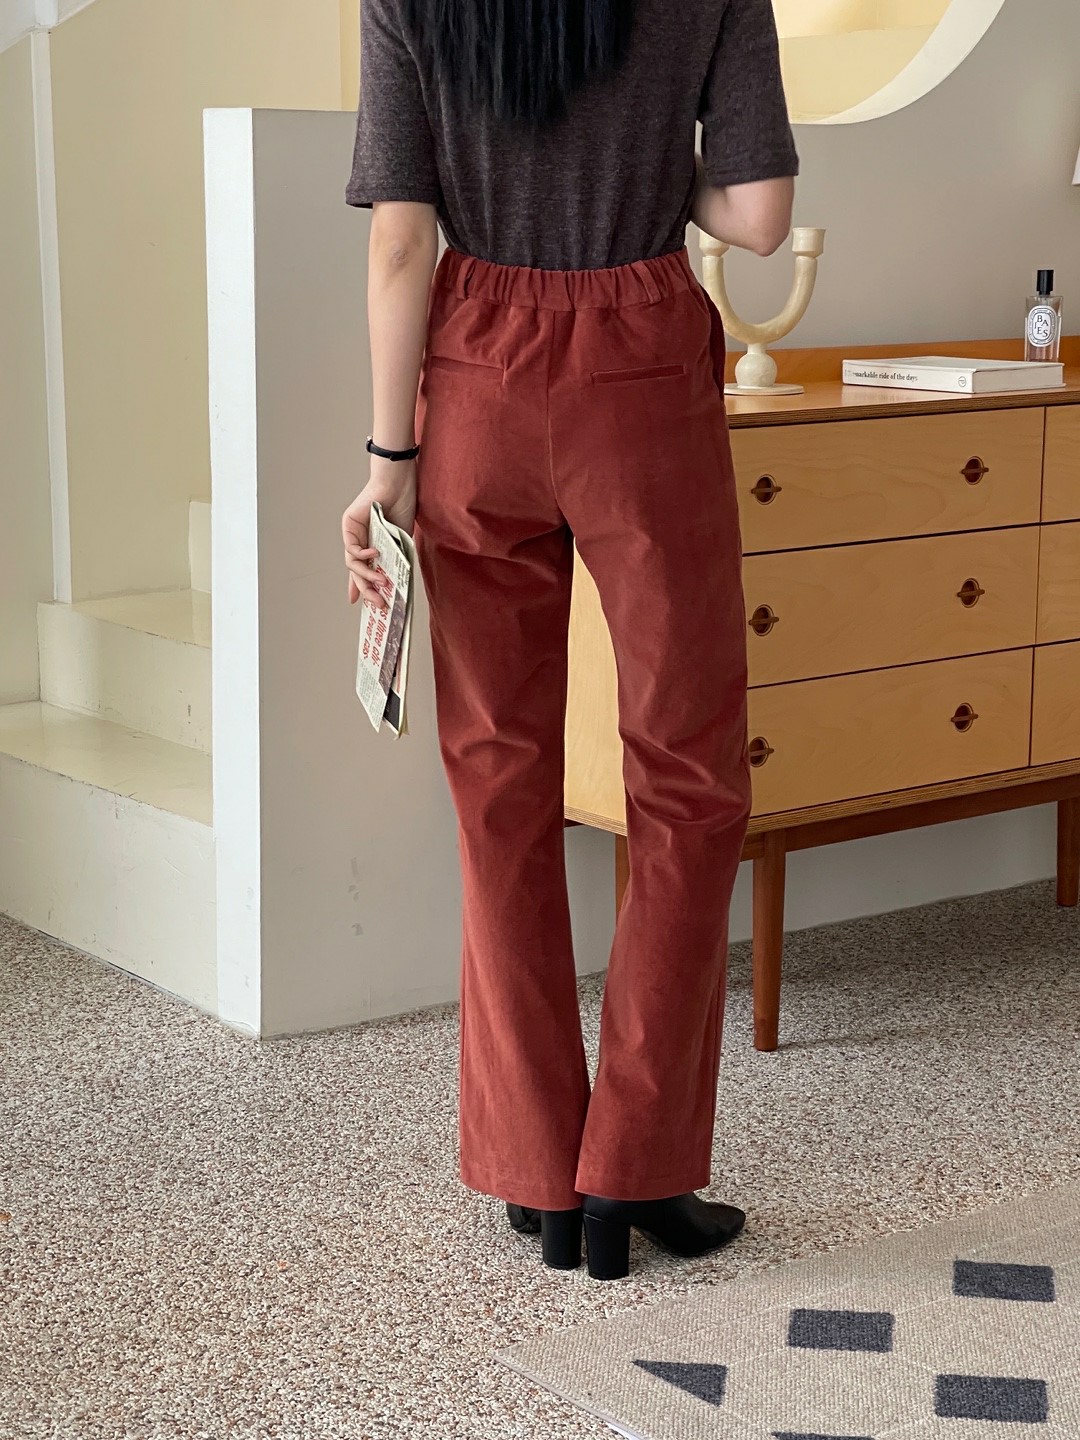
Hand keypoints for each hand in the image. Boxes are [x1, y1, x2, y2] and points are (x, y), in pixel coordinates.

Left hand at [342, 456, 416, 606]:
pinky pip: (352, 548)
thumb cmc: (404, 507)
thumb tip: (394, 583)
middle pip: (357, 571)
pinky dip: (363, 556)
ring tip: (381, 582)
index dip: (364, 588)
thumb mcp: (401, 542)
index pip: (365, 570)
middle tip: (378, 602)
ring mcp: (353, 533)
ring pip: (352, 563)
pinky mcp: (348, 524)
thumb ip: (395, 561)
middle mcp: (360, 540)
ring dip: (367, 576)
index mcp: (372, 544)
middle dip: (368, 589)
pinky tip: (375, 556)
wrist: (401, 484)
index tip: (368, 605)